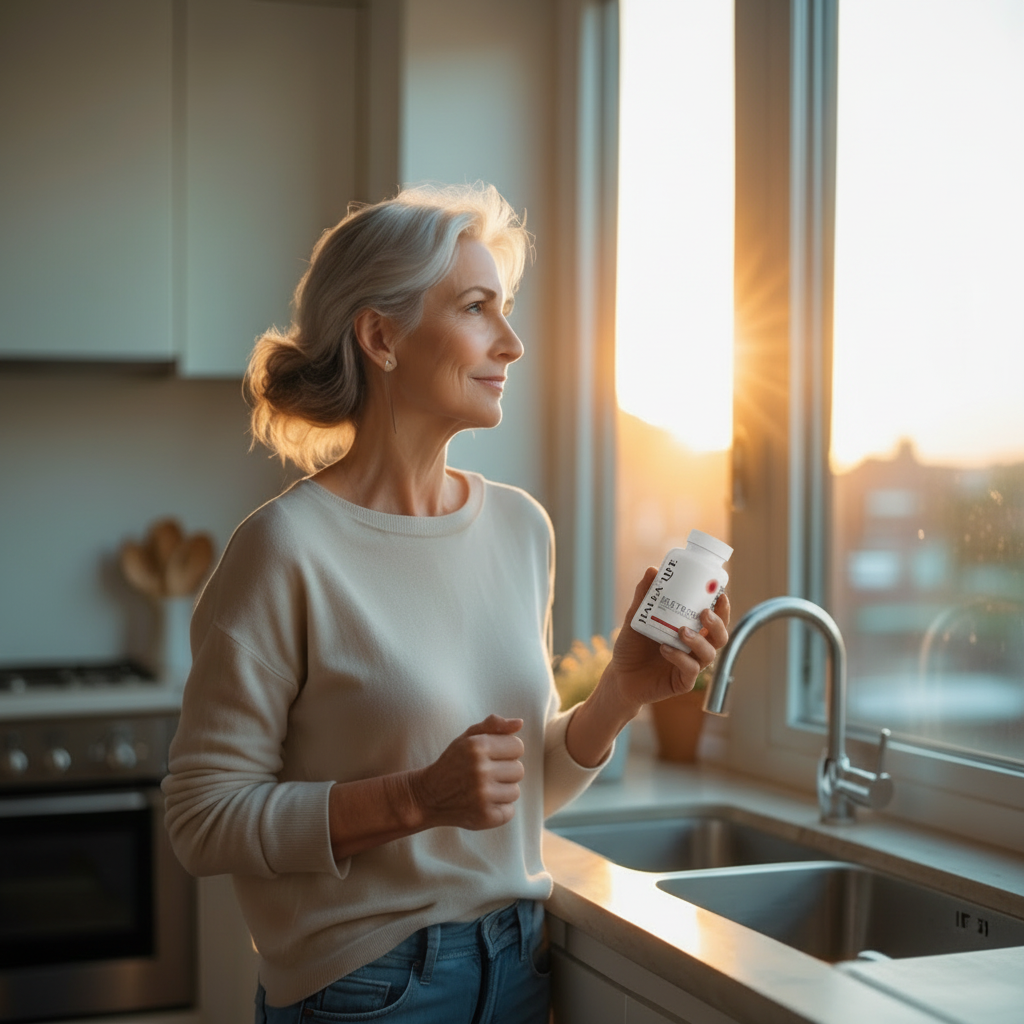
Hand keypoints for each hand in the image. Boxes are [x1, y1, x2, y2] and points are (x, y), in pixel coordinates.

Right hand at [409, 714, 524, 829]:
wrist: (428, 796)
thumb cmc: (453, 763)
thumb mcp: (468, 738)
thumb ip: (494, 725)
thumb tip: (519, 723)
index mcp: (477, 746)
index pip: (517, 746)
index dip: (506, 752)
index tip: (492, 757)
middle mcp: (480, 769)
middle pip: (519, 770)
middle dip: (504, 772)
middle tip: (484, 775)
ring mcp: (482, 795)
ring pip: (515, 791)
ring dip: (501, 792)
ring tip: (482, 790)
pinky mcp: (484, 816)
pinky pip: (509, 811)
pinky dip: (498, 810)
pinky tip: (482, 804)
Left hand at [610, 567, 730, 710]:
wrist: (619, 676)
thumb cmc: (632, 647)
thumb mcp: (636, 618)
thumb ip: (644, 596)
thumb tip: (653, 570)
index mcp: (691, 630)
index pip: (715, 619)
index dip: (723, 608)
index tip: (720, 594)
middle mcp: (695, 648)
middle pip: (720, 636)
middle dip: (717, 623)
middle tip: (704, 612)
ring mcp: (691, 666)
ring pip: (709, 654)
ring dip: (698, 641)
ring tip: (681, 631)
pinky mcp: (682, 682)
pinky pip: (690, 670)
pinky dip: (680, 658)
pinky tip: (665, 649)